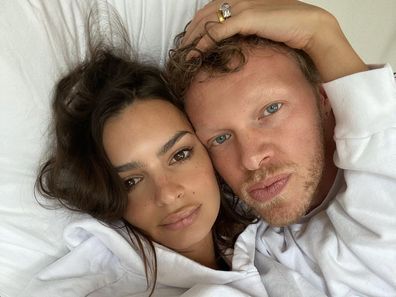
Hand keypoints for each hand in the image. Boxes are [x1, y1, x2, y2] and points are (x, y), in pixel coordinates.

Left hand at [182, 0, 366, 80]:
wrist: (311, 28)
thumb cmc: (290, 30)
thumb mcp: (263, 30)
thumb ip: (247, 33)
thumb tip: (236, 47)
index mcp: (242, 1)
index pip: (210, 11)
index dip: (197, 27)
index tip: (189, 43)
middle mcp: (238, 1)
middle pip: (204, 15)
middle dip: (189, 34)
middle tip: (179, 51)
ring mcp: (242, 8)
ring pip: (207, 22)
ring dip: (192, 40)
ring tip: (182, 56)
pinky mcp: (246, 18)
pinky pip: (217, 32)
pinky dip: (203, 43)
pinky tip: (195, 55)